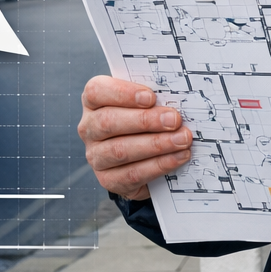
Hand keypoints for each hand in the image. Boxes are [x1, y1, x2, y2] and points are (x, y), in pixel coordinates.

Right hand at [79, 76, 192, 200]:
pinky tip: (177, 157)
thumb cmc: (143, 121)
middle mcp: (89, 128)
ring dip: (156, 144)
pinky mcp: (108, 179)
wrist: (142, 158)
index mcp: (93, 102)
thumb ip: (153, 98)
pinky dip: (158, 165)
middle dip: (145, 121)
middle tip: (174, 120)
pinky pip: (132, 174)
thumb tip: (174, 99)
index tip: (151, 97)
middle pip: (108, 122)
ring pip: (120, 150)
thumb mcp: (144, 104)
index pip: (96, 92)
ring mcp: (96, 156)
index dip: (122, 93)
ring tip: (181, 140)